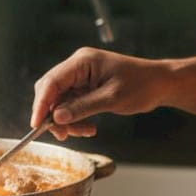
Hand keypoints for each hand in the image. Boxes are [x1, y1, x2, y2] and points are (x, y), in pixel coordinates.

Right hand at [31, 47, 165, 139]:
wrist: (159, 84)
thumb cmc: (141, 85)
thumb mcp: (111, 98)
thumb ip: (82, 107)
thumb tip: (56, 117)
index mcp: (82, 61)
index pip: (51, 82)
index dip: (41, 104)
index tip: (36, 124)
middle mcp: (78, 66)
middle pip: (51, 91)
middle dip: (53, 115)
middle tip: (63, 134)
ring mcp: (81, 77)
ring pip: (60, 102)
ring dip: (67, 120)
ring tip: (84, 132)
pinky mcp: (86, 87)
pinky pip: (72, 105)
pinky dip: (76, 119)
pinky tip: (89, 128)